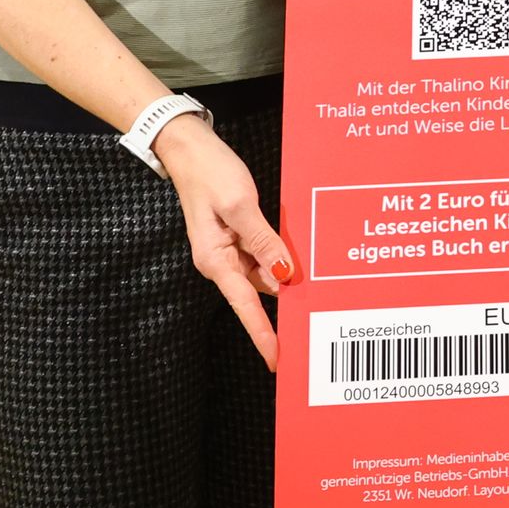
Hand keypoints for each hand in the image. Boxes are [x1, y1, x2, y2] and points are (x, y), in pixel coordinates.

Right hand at [158, 114, 293, 368]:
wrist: (189, 148)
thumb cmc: (210, 173)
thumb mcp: (240, 206)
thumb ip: (264, 241)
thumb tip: (284, 274)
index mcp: (216, 261)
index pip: (245, 308)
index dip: (263, 335)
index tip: (278, 359)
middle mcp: (222, 262)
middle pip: (261, 291)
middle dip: (287, 297)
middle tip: (319, 303)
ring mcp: (229, 250)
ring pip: (266, 271)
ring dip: (286, 269)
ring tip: (315, 266)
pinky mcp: (237, 237)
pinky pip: (264, 253)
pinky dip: (279, 252)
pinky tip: (296, 246)